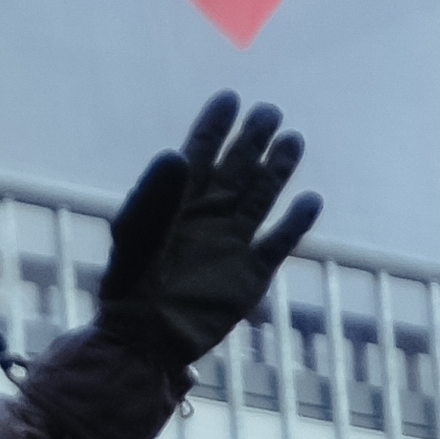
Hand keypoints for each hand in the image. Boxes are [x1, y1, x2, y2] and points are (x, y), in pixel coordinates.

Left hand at [90, 95, 316, 374]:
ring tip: (293, 140)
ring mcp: (232, 244)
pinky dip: (295, 223)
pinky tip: (310, 200)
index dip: (215, 126)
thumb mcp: (136, 235)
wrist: (143, 340)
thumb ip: (155, 196)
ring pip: (262, 197)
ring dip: (278, 170)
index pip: (201, 153)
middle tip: (269, 112)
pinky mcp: (251, 276)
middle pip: (237, 168)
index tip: (230, 98)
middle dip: (253, 139)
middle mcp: (208, 216)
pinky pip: (279, 243)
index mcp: (177, 202)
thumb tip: (179, 152)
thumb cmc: (129, 285)